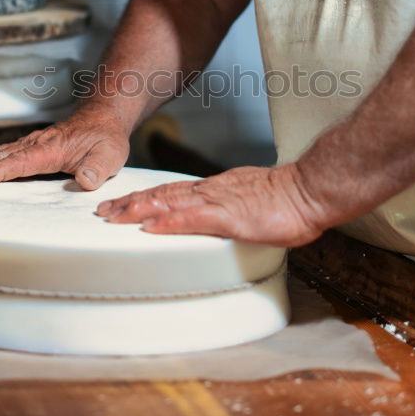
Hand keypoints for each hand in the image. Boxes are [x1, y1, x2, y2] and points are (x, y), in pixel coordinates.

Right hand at [0, 104, 129, 189]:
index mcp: (51, 149)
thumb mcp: (110, 155)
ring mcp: (31, 144)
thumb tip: (87, 180)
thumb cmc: (105, 140)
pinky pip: (3, 154)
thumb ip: (97, 168)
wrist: (103, 119)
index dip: (0, 170)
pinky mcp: (30, 148)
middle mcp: (36, 144)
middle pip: (1, 156)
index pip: (22, 162)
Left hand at [94, 164, 329, 246]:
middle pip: (162, 194)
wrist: (311, 190)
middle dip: (131, 203)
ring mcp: (218, 202)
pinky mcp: (229, 216)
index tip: (122, 204)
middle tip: (103, 210)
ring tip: (115, 216)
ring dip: (139, 209)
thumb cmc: (289, 201)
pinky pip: (192, 218)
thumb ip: (231, 213)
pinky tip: (150, 225)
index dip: (145, 198)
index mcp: (216, 190)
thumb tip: (218, 221)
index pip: (172, 192)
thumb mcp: (251, 207)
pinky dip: (168, 221)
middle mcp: (211, 192)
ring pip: (170, 202)